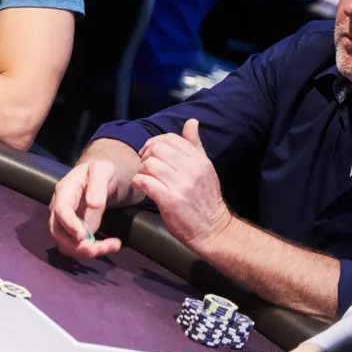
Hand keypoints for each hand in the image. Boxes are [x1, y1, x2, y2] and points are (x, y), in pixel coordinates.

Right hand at [48, 160, 123, 259]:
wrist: (103, 173)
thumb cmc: (103, 169)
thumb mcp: (103, 171)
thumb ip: (97, 191)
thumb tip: (90, 218)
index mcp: (65, 190)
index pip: (60, 211)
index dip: (70, 226)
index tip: (85, 237)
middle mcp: (59, 207)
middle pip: (58, 232)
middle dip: (79, 245)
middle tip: (106, 246)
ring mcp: (64, 220)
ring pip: (65, 244)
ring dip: (86, 251)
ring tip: (112, 246)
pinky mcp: (72, 229)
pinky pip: (75, 246)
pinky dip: (89, 251)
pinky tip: (107, 245)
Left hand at [131, 119, 232, 251]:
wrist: (213, 230)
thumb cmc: (205, 198)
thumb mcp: (204, 169)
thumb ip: (195, 145)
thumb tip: (192, 122)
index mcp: (199, 160)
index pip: (170, 138)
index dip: (155, 143)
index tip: (151, 153)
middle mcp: (192, 170)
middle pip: (157, 149)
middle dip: (146, 156)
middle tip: (147, 167)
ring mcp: (181, 186)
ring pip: (149, 164)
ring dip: (142, 170)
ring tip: (146, 178)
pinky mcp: (170, 201)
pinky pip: (145, 181)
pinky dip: (139, 182)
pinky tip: (143, 186)